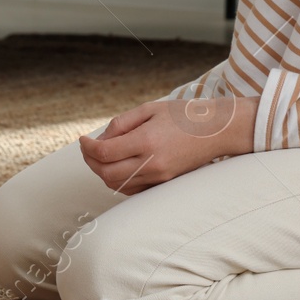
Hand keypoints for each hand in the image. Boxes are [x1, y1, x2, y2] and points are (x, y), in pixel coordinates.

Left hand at [78, 96, 255, 193]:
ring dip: (102, 172)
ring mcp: (159, 177)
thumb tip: (101, 139)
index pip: (104, 153)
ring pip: (117, 185)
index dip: (87, 147)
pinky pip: (132, 190)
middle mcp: (152, 164)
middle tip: (87, 149)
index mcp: (147, 141)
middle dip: (90, 162)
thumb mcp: (150, 110)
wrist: (216, 131)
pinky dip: (118, 181)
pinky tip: (117, 166)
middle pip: (106, 174)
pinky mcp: (164, 184)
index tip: (83, 139)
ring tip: (100, 156)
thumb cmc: (182, 115)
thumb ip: (121, 124)